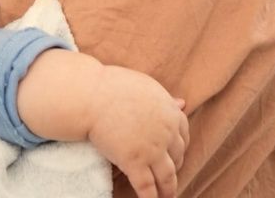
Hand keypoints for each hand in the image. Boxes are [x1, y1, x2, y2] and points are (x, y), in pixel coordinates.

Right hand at [87, 66, 188, 197]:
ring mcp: (152, 149)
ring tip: (167, 196)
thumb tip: (183, 103)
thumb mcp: (146, 87)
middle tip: (168, 173)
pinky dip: (150, 197)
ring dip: (168, 189)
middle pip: (178, 156)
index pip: (183, 133)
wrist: (91, 95)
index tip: (175, 152)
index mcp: (170, 112)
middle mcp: (166, 132)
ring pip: (167, 176)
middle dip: (175, 166)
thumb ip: (165, 99)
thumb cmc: (112, 86)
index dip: (180, 146)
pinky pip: (147, 186)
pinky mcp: (135, 162)